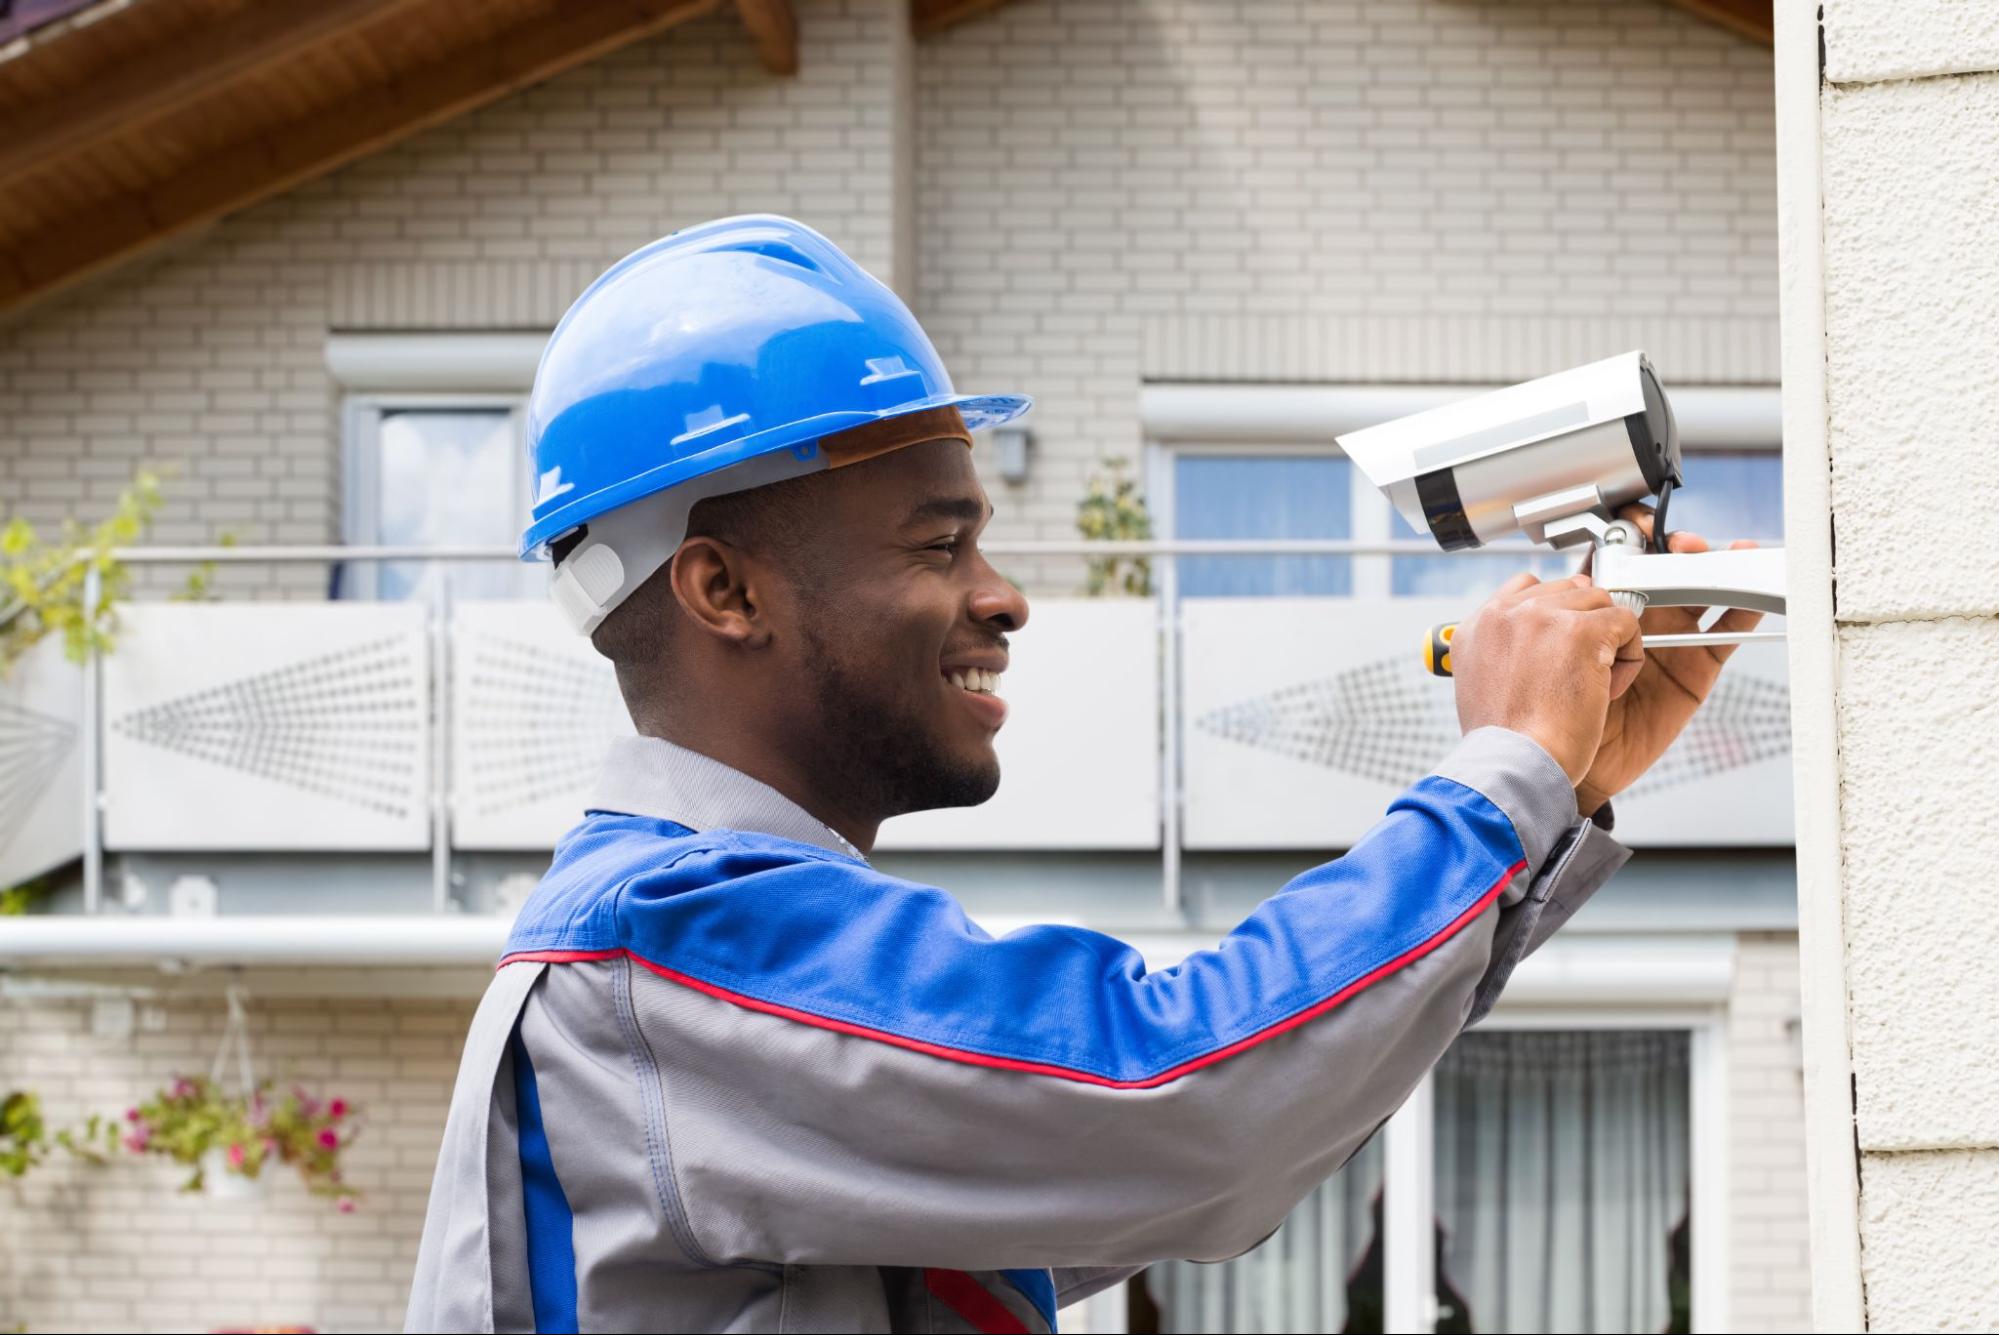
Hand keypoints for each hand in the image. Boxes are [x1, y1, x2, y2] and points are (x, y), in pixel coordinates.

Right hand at [1449, 570, 1643, 785]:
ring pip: (1599, 603)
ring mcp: (1543, 617)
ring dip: (1606, 642)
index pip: (1527, 588)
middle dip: (1583, 627)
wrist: (1514, 765)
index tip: (1559, 650)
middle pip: (1568, 591)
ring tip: (1590, 684)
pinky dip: (1629, 657)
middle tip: (1576, 673)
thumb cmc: (1504, 743)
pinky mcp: (1582, 631)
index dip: (1554, 617)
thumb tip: (1538, 638)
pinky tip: (1606, 688)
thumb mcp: (1481, 685)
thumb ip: (1503, 650)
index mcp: (1478, 624)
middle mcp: (1505, 613)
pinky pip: (1625, 623)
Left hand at [1572, 505, 1763, 814]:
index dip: (1631, 540)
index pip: (1617, 563)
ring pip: (1698, 595)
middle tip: (1679, 545)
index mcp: (1591, 612)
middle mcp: (1630, 624)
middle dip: (1675, 549)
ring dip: (1716, 569)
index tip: (1636, 527)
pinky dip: (1744, 611)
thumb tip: (1584, 577)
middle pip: (1664, 572)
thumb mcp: (1547, 650)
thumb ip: (1567, 614)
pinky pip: (1724, 636)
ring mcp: (1665, 645)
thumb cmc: (1544, 712)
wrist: (1557, 765)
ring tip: (1725, 554)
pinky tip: (1755, 592)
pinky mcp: (1693, 671)